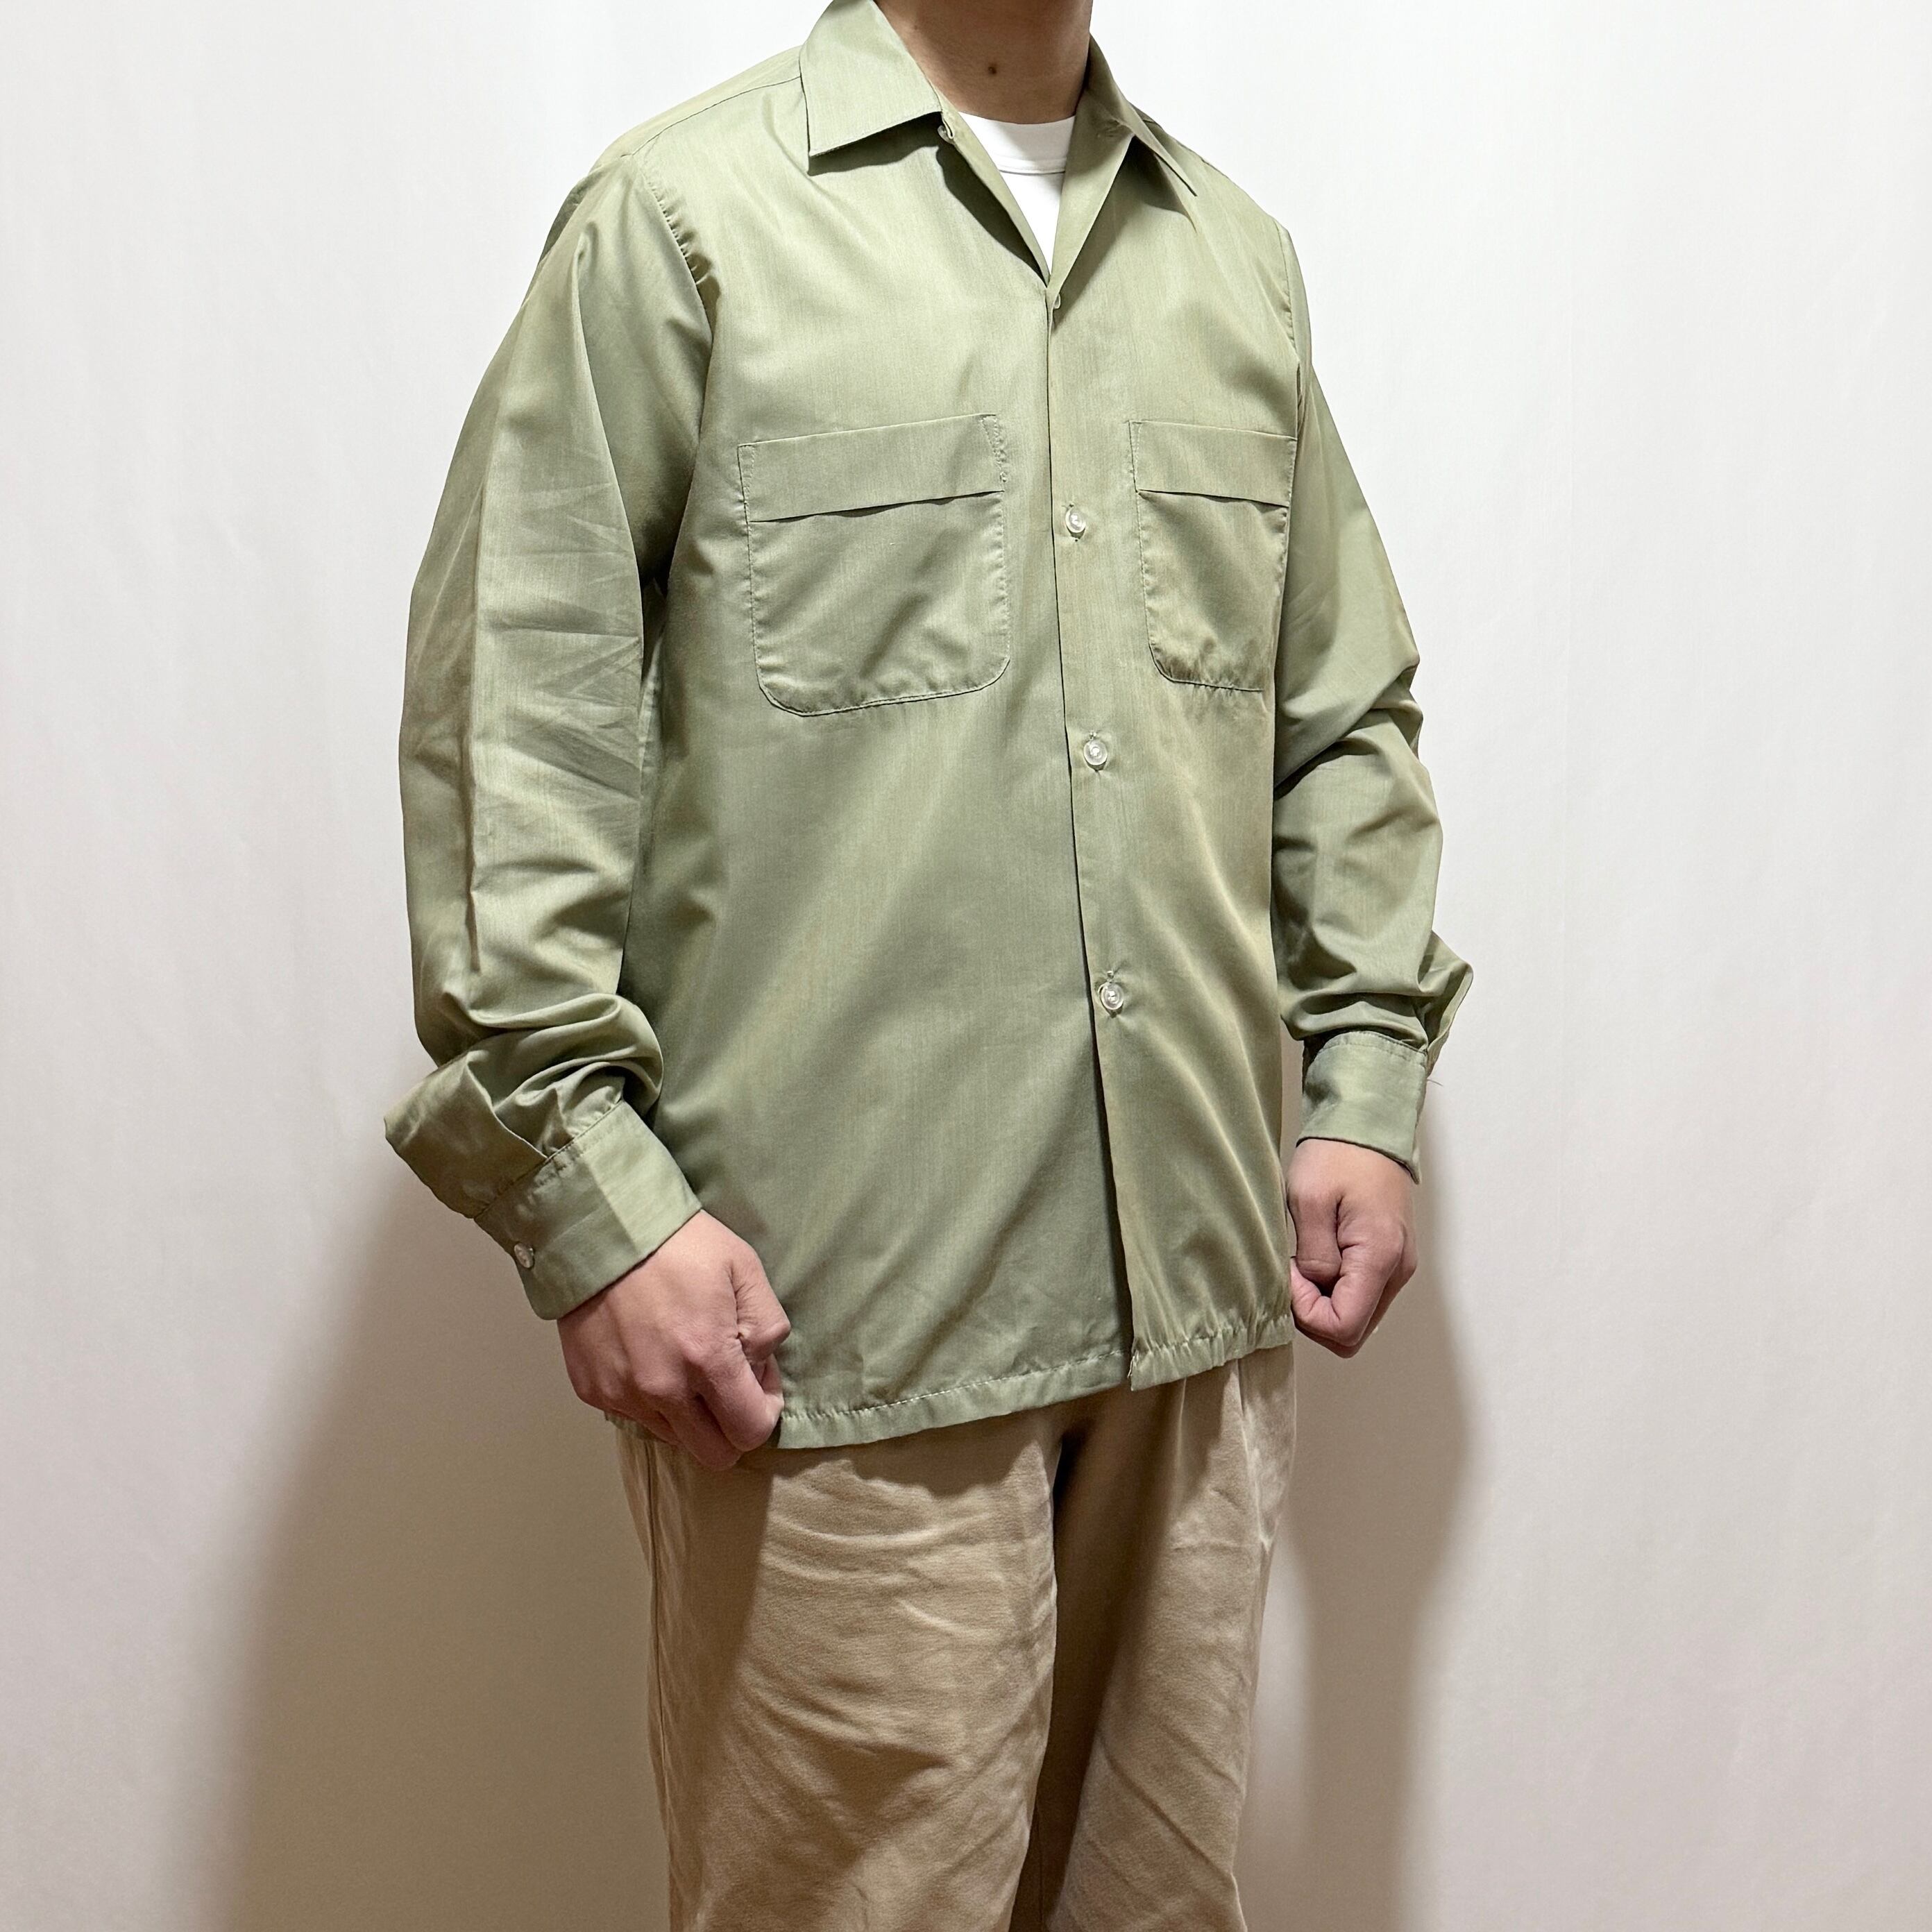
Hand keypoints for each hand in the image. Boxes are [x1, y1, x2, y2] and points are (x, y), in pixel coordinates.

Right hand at [556, 1210, 789, 1467]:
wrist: (600, 1226)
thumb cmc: (679, 1243)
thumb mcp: (745, 1269)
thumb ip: (768, 1328)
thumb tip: (759, 1368)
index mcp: (707, 1360)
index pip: (751, 1432)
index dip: (765, 1409)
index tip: (758, 1378)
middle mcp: (662, 1389)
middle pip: (714, 1454)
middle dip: (730, 1426)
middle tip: (727, 1380)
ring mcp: (622, 1393)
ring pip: (673, 1437)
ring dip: (689, 1413)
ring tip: (685, 1360)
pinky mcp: (592, 1389)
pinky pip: (635, 1415)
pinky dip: (651, 1397)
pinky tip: (650, 1352)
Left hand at [1285, 1139, 1417, 1357]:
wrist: (1367, 1125)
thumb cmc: (1338, 1154)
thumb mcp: (1309, 1200)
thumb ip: (1314, 1257)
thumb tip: (1314, 1290)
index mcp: (1381, 1257)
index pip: (1344, 1327)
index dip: (1307, 1314)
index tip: (1291, 1273)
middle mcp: (1398, 1270)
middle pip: (1352, 1332)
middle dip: (1313, 1314)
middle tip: (1293, 1270)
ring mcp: (1397, 1266)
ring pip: (1357, 1316)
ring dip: (1323, 1302)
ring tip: (1303, 1259)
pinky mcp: (1389, 1259)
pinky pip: (1361, 1295)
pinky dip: (1334, 1290)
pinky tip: (1317, 1257)